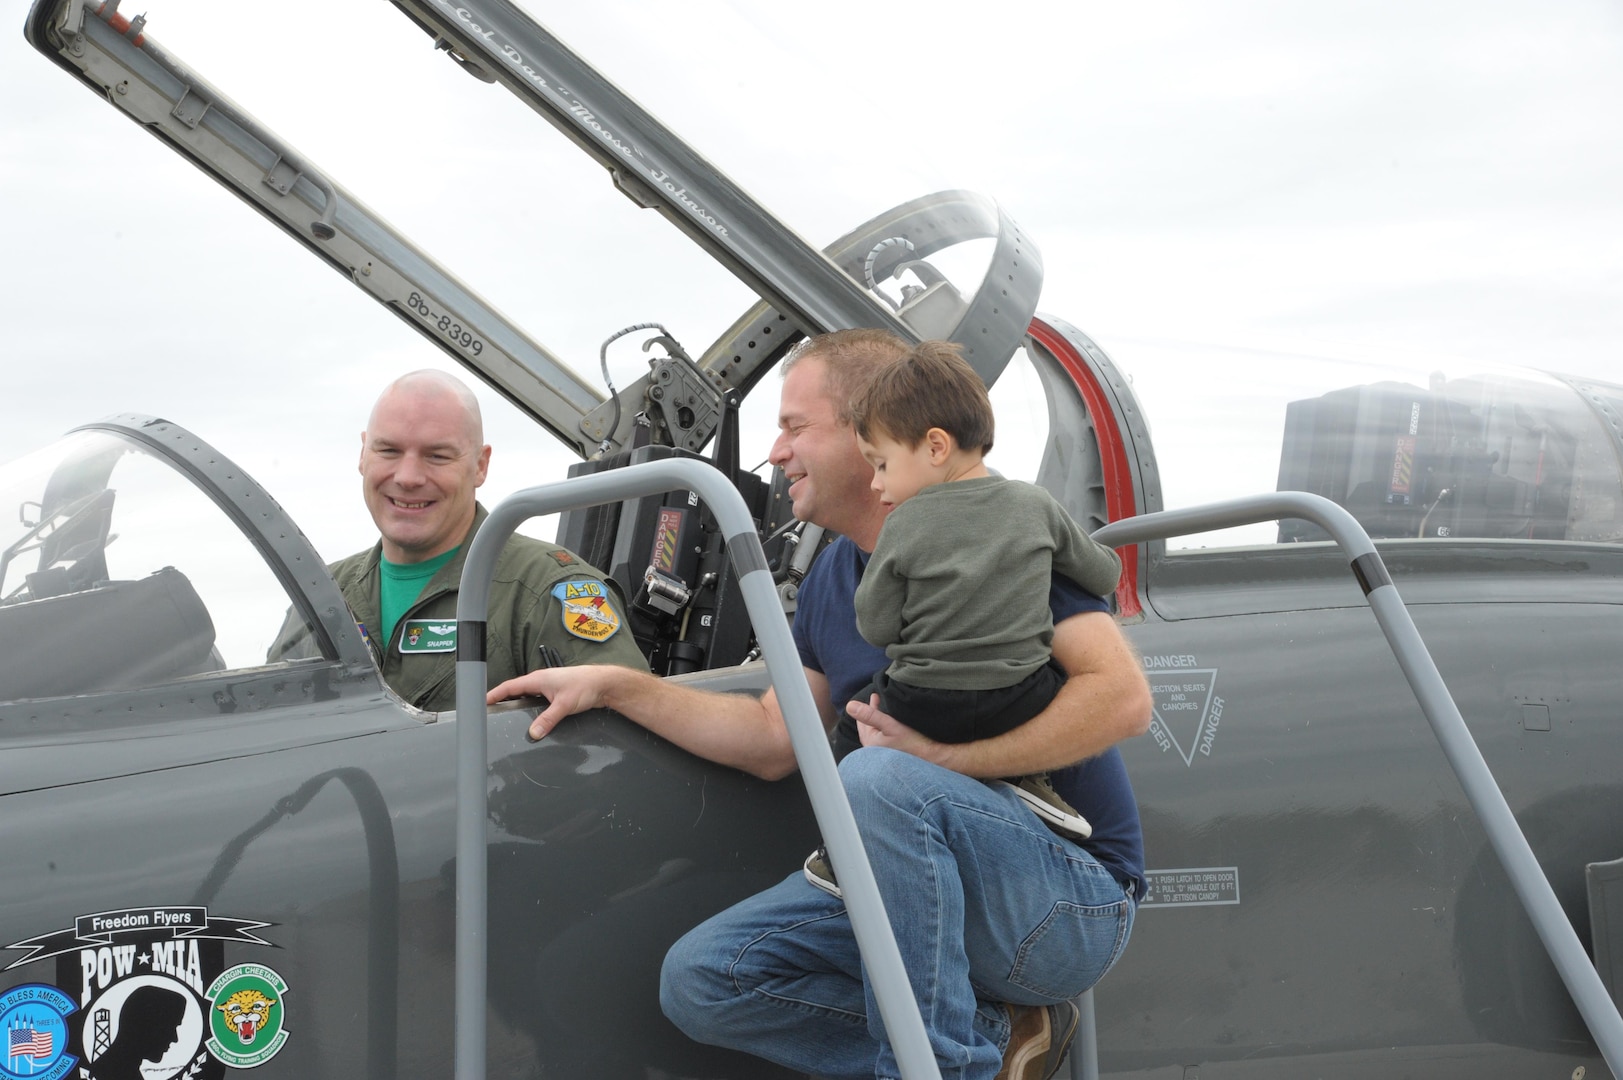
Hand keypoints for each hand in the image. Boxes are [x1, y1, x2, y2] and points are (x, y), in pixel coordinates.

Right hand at [488, 666, 611, 741]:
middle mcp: (541, 681)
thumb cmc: (585, 686)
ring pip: (526, 696)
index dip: (494, 695)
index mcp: (537, 679)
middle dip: (502, 701)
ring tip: (505, 716)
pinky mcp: (556, 694)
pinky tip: (530, 717)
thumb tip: (533, 734)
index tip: (481, 702)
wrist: (604, 683)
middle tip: (490, 712)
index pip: (509, 687)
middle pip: (515, 691)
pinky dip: (529, 708)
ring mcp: (548, 687)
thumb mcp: (563, 705)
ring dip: (517, 704)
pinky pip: (537, 701)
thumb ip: (547, 720)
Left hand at [847, 693, 957, 769]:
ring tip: (885, 709)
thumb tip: (849, 706)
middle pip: (870, 727)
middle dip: (872, 713)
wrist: (934, 757)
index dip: (868, 707)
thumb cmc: (913, 742)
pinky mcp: (895, 754)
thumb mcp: (890, 725)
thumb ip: (869, 715)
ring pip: (879, 733)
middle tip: (877, 699)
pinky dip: (887, 728)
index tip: (874, 696)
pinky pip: (886, 738)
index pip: (864, 722)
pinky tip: (894, 725)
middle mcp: (876, 751)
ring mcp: (885, 753)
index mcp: (871, 744)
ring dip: (880, 720)